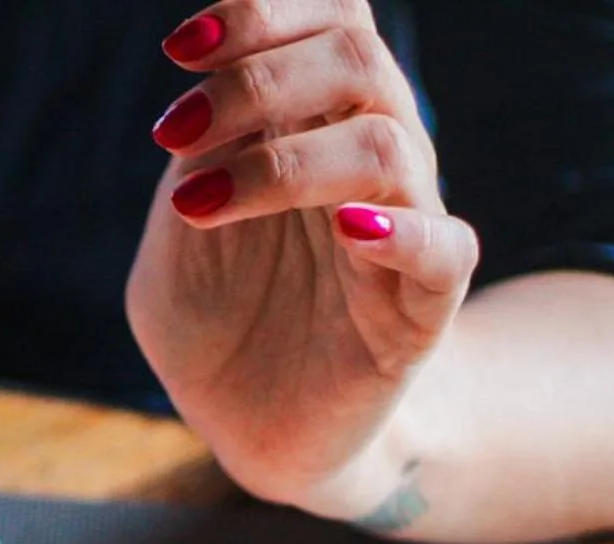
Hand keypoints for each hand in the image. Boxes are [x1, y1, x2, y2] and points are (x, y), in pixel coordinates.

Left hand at [125, 2, 479, 518]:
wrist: (254, 432)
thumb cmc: (219, 324)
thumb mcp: (179, 235)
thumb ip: (194, 161)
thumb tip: (203, 94)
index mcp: (314, 126)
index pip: (327, 22)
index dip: (261, 15)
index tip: (179, 50)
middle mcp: (370, 159)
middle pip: (356, 58)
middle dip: (256, 80)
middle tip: (172, 131)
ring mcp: (402, 227)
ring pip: (385, 143)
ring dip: (281, 161)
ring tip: (199, 203)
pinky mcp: (422, 306)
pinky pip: (442, 246)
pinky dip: (398, 230)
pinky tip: (342, 231)